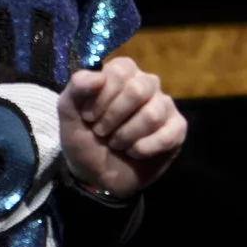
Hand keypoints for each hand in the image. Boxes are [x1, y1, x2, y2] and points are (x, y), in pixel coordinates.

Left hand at [59, 54, 184, 196]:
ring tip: (117, 143)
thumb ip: (76, 88)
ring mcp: (165, 105)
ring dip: (127, 135)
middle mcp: (147, 84)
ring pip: (153, 114)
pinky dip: (145, 148)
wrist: (96, 175)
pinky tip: (134, 152)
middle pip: (139, 89)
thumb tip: (98, 76)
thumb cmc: (84, 138)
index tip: (89, 117)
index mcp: (122, 73)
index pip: (120, 71)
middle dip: (114, 117)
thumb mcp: (69, 114)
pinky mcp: (177, 128)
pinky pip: (168, 135)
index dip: (102, 97)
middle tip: (102, 132)